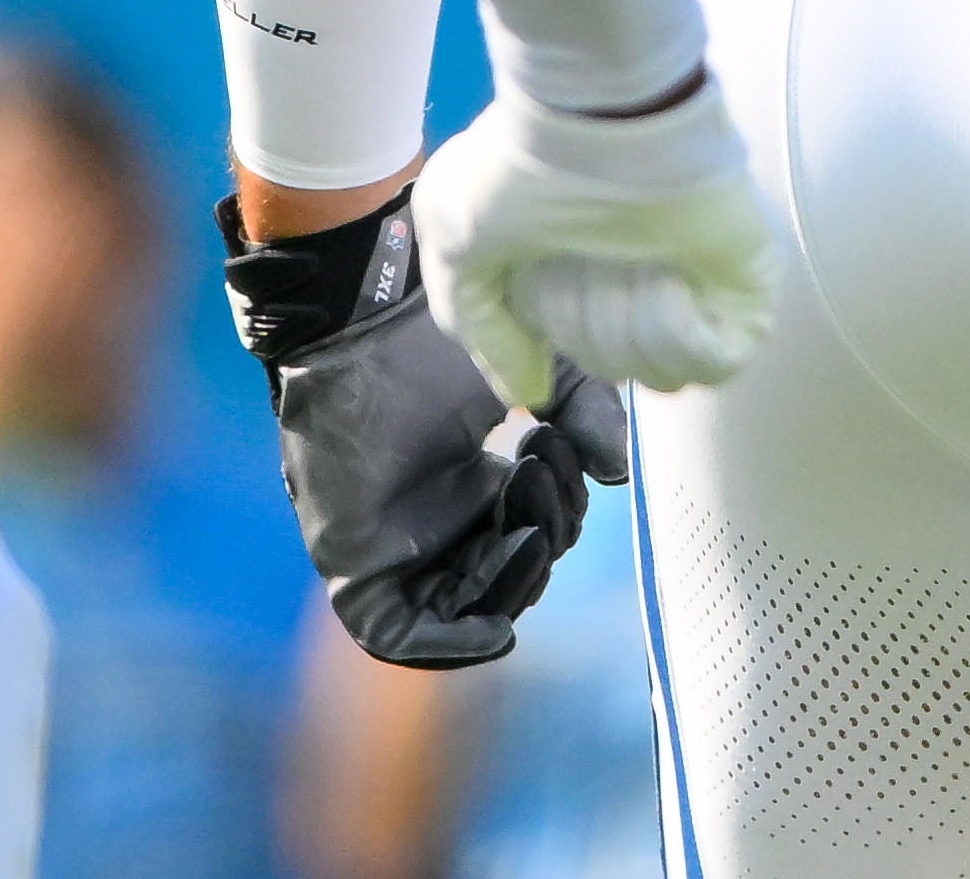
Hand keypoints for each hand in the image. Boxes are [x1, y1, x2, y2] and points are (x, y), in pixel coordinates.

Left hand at [223, 186, 630, 666]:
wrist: (364, 325)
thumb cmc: (438, 340)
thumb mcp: (542, 376)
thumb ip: (589, 419)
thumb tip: (616, 477)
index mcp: (473, 485)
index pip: (529, 538)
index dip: (560, 515)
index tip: (559, 445)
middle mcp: (434, 522)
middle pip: (505, 576)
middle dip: (544, 540)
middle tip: (538, 472)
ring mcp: (394, 547)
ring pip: (462, 608)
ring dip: (509, 584)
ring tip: (525, 532)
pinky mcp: (354, 563)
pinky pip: (396, 633)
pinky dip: (447, 644)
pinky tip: (496, 627)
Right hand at [414, 74, 780, 411]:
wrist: (604, 114)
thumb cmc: (523, 168)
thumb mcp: (458, 246)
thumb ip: (485, 329)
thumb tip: (526, 395)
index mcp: (588, 267)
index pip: (576, 351)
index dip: (550, 344)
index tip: (542, 313)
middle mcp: (645, 276)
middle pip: (615, 370)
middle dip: (588, 333)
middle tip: (581, 270)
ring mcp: (700, 280)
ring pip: (664, 376)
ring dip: (630, 334)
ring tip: (626, 268)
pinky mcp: (746, 282)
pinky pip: (718, 359)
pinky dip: (681, 337)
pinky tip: (666, 283)